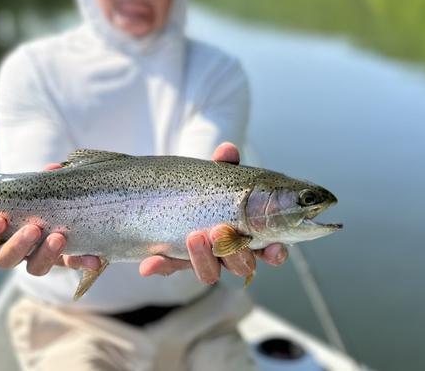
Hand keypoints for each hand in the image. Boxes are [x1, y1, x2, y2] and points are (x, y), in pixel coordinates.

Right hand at [0, 163, 100, 274]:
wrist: (76, 209)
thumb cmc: (44, 197)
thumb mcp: (43, 188)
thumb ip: (44, 182)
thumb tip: (53, 169)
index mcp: (2, 230)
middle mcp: (17, 249)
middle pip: (5, 259)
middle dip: (18, 245)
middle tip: (33, 229)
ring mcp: (39, 258)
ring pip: (34, 268)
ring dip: (46, 254)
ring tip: (59, 237)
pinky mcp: (63, 262)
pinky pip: (70, 266)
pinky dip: (81, 262)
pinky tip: (93, 259)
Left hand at [138, 142, 287, 283]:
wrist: (172, 194)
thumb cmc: (209, 188)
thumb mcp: (217, 175)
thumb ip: (225, 165)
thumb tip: (227, 150)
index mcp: (249, 234)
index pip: (270, 252)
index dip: (275, 254)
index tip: (273, 248)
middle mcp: (230, 253)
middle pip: (241, 266)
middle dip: (233, 252)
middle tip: (219, 229)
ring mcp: (204, 260)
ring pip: (210, 274)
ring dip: (203, 258)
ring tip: (193, 236)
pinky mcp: (177, 261)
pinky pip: (170, 268)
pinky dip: (161, 266)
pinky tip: (149, 264)